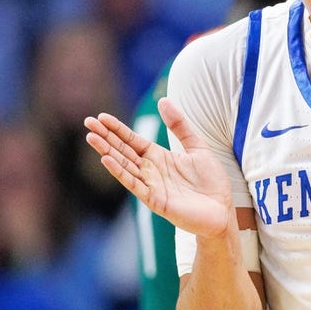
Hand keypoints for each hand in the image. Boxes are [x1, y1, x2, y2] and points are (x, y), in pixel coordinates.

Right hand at [85, 100, 233, 237]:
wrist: (222, 210)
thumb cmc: (211, 182)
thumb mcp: (197, 146)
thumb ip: (180, 125)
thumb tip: (164, 100)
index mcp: (158, 157)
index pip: (132, 140)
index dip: (117, 129)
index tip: (101, 117)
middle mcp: (150, 170)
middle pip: (123, 150)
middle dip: (106, 137)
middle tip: (88, 122)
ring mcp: (151, 185)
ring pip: (124, 166)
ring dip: (107, 152)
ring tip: (92, 138)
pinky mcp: (155, 200)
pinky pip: (135, 185)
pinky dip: (120, 173)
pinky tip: (107, 160)